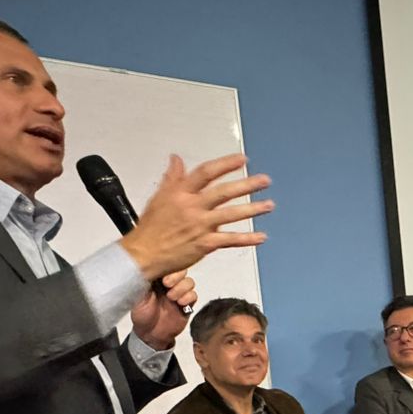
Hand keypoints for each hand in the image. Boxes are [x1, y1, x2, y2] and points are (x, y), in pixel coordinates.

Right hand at [120, 153, 272, 281]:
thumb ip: (173, 177)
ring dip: (252, 209)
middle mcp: (192, 207)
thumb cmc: (150, 228)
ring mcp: (200, 226)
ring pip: (231, 214)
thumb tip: (176, 159)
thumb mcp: (159, 197)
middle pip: (224, 192)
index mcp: (180, 193)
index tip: (242, 159)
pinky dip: (247, 239)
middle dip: (246, 185)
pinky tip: (261, 236)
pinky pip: (230, 240)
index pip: (206, 173)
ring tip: (269, 205)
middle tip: (264, 180)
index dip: (225, 164)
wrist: (143, 254)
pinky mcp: (205, 244)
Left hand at [129, 270, 195, 349]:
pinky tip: (180, 304)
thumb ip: (145, 282)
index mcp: (157, 278)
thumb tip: (149, 270)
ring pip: (189, 282)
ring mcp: (179, 293)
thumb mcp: (138, 297)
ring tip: (172, 298)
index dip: (168, 267)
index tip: (162, 276)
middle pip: (182, 270)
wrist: (150, 335)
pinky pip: (194, 295)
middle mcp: (169, 283)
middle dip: (176, 276)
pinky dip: (188, 297)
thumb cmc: (142, 315)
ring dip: (182, 288)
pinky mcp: (187, 304)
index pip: (167, 265)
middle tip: (167, 284)